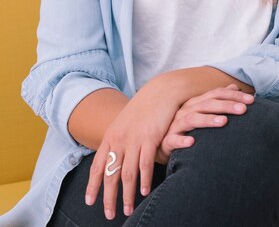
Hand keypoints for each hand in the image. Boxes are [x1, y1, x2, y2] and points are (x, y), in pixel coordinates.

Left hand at [85, 78, 181, 219]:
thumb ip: (118, 140)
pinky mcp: (150, 138)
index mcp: (111, 136)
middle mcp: (119, 139)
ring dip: (127, 195)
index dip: (93, 185)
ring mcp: (134, 139)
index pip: (98, 166)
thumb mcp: (125, 123)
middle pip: (111, 175)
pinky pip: (145, 165)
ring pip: (127, 174)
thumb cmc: (144, 108)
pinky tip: (145, 192)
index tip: (90, 202)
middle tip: (109, 215)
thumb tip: (113, 157)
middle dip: (109, 198)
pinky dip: (144, 181)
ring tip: (128, 210)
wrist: (160, 91)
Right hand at [155, 84, 254, 163]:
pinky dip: (182, 140)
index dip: (233, 96)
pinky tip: (191, 143)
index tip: (252, 100)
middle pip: (207, 104)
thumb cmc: (186, 128)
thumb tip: (234, 87)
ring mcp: (176, 125)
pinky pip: (173, 140)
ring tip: (223, 122)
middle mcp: (186, 111)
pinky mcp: (168, 141)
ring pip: (192, 119)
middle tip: (244, 110)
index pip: (216, 95)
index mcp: (196, 103)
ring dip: (208, 120)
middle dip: (226, 105)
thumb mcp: (202, 112)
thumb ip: (218, 100)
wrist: (161, 143)